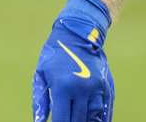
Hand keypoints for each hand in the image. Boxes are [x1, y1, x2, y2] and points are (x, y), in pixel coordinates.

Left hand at [32, 0, 114, 121]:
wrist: (78, 32)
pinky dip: (101, 119)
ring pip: (93, 117)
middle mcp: (81, 89)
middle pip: (78, 120)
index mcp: (62, 87)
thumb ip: (40, 100)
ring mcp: (96, 88)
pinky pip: (105, 109)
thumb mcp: (41, 74)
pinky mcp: (106, 85)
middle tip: (67, 121)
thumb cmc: (55, 54)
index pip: (62, 119)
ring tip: (79, 120)